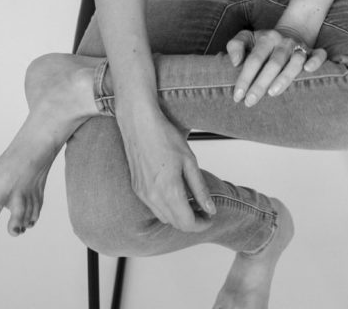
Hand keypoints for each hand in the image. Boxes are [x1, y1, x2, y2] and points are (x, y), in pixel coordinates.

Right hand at [117, 106, 215, 232]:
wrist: (139, 124)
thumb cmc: (164, 136)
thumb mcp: (189, 161)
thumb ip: (200, 188)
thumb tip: (210, 209)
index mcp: (169, 190)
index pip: (187, 223)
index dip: (201, 224)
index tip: (210, 217)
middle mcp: (153, 197)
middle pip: (175, 223)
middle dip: (192, 221)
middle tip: (204, 210)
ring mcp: (143, 194)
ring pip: (164, 218)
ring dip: (178, 216)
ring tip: (191, 202)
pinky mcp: (137, 189)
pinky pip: (153, 208)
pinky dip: (166, 208)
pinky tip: (174, 195)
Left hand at [226, 28, 326, 107]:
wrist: (288, 33)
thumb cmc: (262, 43)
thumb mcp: (247, 38)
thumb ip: (235, 45)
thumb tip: (234, 62)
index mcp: (267, 38)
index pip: (254, 59)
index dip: (245, 77)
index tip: (238, 96)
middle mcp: (284, 42)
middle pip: (274, 63)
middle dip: (261, 83)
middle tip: (251, 101)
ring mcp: (299, 46)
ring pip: (295, 62)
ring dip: (285, 77)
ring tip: (273, 93)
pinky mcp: (313, 51)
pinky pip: (319, 55)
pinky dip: (316, 62)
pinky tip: (308, 70)